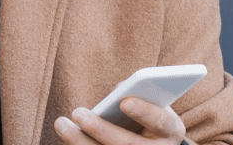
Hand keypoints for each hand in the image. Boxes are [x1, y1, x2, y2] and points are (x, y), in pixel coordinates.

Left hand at [53, 97, 186, 144]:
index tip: (124, 101)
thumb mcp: (151, 103)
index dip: (143, 112)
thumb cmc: (148, 116)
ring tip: (62, 124)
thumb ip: (136, 93)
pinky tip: (66, 135)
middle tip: (77, 112)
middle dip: (101, 129)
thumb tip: (115, 93)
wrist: (155, 143)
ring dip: (81, 142)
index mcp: (170, 131)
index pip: (159, 121)